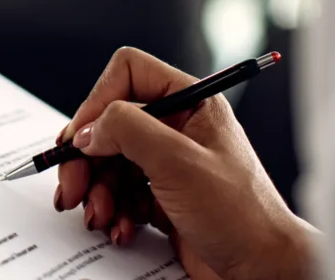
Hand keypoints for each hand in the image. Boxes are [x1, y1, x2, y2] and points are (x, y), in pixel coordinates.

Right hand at [55, 48, 316, 279]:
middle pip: (110, 122)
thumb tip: (88, 129)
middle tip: (71, 185)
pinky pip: (119, 193)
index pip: (129, 74)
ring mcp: (168, 163)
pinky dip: (112, 210)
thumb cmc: (242, 216)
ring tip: (98, 215)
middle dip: (87, 157)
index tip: (81, 136)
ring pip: (109, 160)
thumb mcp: (178, 161)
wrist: (264, 273)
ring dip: (96, 190)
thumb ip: (127, 130)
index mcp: (191, 101)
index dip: (99, 101)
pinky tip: (120, 228)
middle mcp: (177, 127)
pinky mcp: (161, 196)